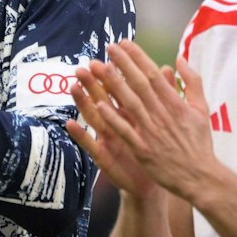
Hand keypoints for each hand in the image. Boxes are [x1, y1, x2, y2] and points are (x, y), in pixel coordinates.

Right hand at [66, 61, 164, 198]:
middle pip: (104, 98)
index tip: (110, 52)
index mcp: (130, 113)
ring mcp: (108, 139)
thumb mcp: (162, 120)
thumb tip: (166, 68)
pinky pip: (90, 145)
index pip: (122, 87)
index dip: (117, 70)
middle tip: (84, 64)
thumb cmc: (156, 151)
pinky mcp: (104, 157)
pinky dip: (80, 134)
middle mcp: (116, 124)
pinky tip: (70, 123)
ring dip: (82, 102)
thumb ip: (164, 95)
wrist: (152, 184)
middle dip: (94, 81)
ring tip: (73, 86)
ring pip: (94, 118)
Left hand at [69, 41, 219, 203]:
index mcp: (176, 104)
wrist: (199, 176)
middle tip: (108, 47)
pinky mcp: (143, 150)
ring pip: (130, 104)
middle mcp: (163, 115)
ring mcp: (152, 132)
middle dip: (123, 64)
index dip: (138, 58)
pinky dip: (113, 118)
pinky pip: (125, 131)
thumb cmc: (199, 143)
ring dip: (114, 85)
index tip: (124, 44)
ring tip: (100, 68)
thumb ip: (192, 82)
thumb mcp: (202, 109)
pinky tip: (100, 105)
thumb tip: (179, 59)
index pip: (154, 75)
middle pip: (140, 85)